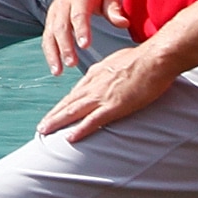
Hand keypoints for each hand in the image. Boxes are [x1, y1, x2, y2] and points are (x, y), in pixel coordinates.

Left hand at [39, 39, 180, 141]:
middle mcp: (94, 84)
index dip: (64, 104)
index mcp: (96, 73)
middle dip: (54, 115)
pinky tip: (69, 138)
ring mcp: (103, 96)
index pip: (75, 92)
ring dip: (57, 122)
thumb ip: (110, 70)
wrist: (155, 58)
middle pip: (69, 102)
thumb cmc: (144, 58)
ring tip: (44, 132)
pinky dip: (80, 130)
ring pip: (73, 111)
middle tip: (41, 127)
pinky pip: (93, 121)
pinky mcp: (115, 106)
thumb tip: (110, 74)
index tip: (56, 112)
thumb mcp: (119, 61)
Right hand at [41, 0, 120, 69]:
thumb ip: (115, 10)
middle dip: (65, 46)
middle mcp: (64, 4)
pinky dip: (49, 52)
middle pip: (61, 27)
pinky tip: (55, 66)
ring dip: (53, 53)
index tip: (84, 45)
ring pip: (50, 34)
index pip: (79, 15)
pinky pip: (47, 36)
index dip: (81, 30)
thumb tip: (123, 24)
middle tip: (72, 63)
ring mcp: (55, 11)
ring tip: (58, 71)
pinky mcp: (51, 18)